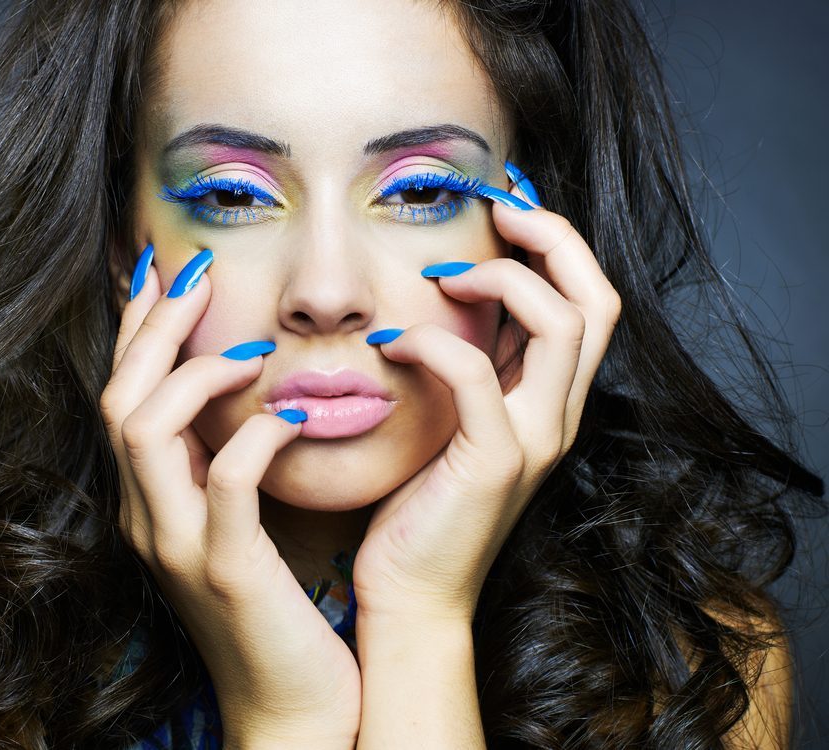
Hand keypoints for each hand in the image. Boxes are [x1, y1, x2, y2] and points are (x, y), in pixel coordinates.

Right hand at [100, 253, 360, 748]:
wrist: (292, 703)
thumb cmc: (274, 606)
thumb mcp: (236, 525)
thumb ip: (221, 465)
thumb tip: (240, 393)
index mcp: (150, 502)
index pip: (124, 396)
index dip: (138, 331)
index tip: (167, 275)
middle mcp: (147, 517)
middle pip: (120, 397)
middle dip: (154, 327)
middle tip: (198, 275)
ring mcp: (178, 544)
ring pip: (145, 428)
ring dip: (193, 373)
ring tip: (250, 350)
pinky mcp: (225, 568)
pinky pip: (225, 481)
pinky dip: (255, 434)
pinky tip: (292, 415)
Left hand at [352, 199, 621, 624]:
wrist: (411, 593)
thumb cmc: (418, 505)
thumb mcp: (450, 423)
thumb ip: (463, 367)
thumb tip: (436, 298)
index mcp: (550, 400)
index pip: (586, 300)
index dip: (554, 243)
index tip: (499, 208)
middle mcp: (559, 415)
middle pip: (597, 298)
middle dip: (552, 236)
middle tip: (495, 207)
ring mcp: (536, 439)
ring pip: (563, 323)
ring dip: (503, 277)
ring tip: (444, 273)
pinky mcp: (495, 462)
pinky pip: (478, 375)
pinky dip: (436, 341)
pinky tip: (391, 343)